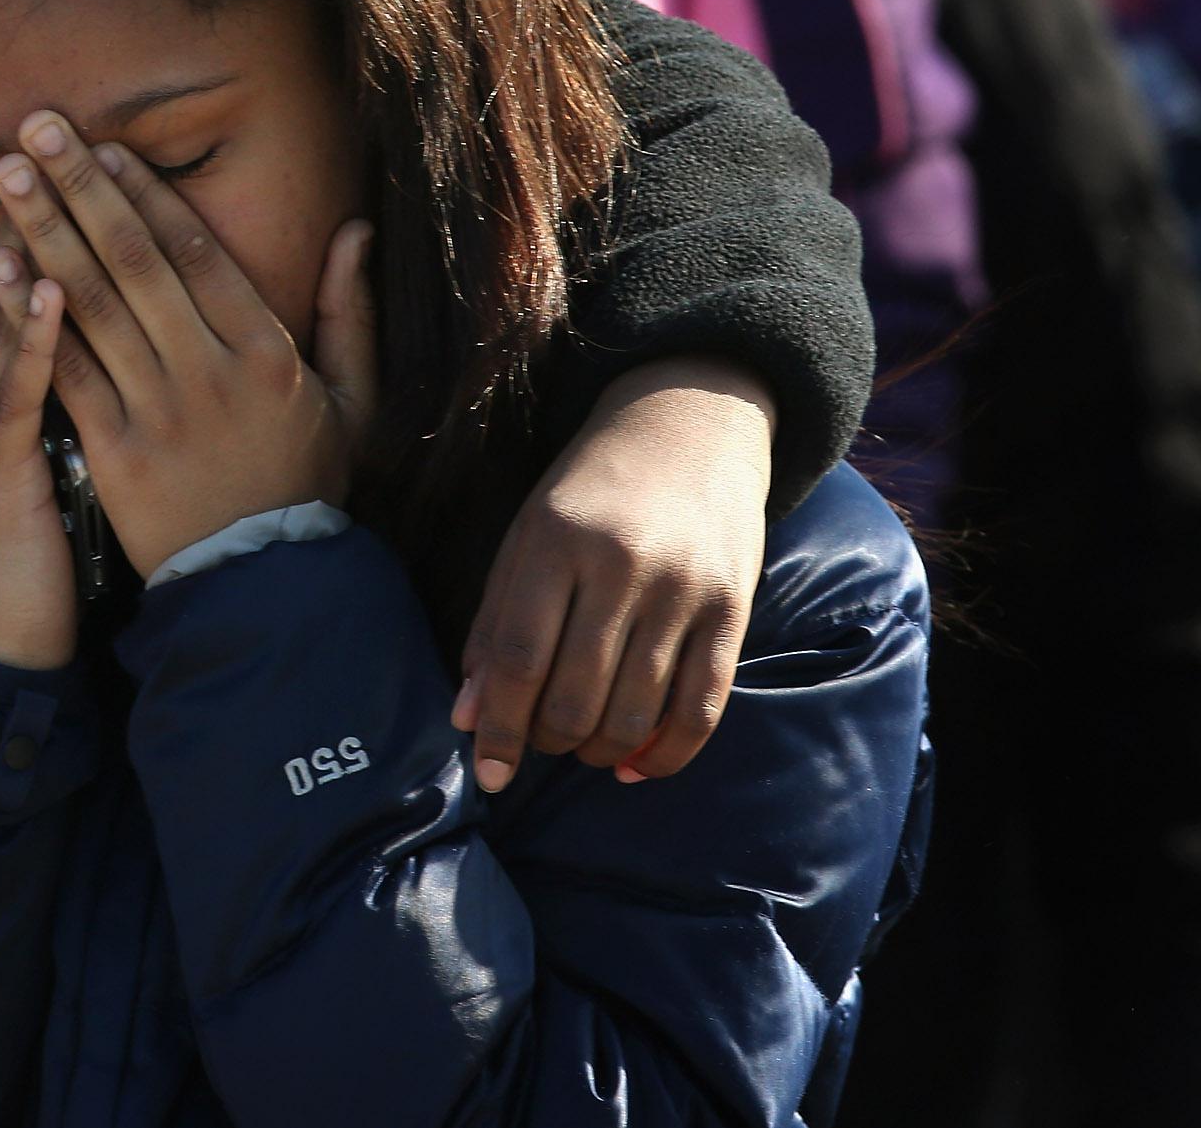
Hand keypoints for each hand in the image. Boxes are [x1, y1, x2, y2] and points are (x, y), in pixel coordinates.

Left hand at [0, 111, 375, 577]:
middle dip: (82, 188)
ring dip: (44, 233)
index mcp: (266, 351)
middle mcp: (208, 371)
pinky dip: (28, 318)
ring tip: (7, 178)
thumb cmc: (306, 483)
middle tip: (37, 129)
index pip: (197, 252)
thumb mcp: (352, 399)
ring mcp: (156, 412)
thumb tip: (354, 229)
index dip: (147, 193)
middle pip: (134, 261)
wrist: (262, 586)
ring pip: (90, 305)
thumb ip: (349, 312)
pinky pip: (62, 371)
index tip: (105, 144)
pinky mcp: (111, 452)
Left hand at [452, 357, 773, 790]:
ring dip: (599, 751)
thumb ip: (493, 626)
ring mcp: (683, 589)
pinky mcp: (733, 609)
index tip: (488, 773)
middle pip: (574, 698)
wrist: (689, 427)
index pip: (518, 658)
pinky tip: (635, 765)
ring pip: (634, 714)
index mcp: (555, 542)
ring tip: (582, 745)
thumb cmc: (589, 492)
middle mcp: (620, 566)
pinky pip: (701, 709)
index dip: (498, 727)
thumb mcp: (525, 539)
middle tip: (540, 738)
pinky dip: (665, 754)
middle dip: (548, 741)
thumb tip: (467, 719)